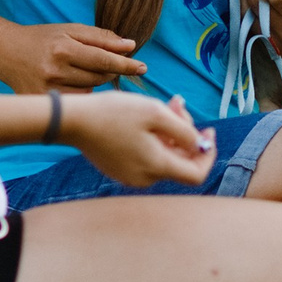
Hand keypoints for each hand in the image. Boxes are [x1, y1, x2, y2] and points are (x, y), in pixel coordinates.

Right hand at [0, 23, 146, 92]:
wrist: (6, 53)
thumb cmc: (43, 39)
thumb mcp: (70, 31)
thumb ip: (101, 37)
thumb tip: (130, 46)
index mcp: (63, 50)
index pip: (103, 60)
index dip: (126, 64)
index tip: (142, 67)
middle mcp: (55, 72)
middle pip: (99, 78)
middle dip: (111, 71)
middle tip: (111, 64)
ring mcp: (48, 91)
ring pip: (90, 92)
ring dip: (95, 82)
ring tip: (80, 70)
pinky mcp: (43, 103)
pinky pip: (76, 102)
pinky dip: (81, 93)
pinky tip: (70, 82)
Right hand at [62, 91, 215, 187]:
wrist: (73, 120)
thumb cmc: (114, 113)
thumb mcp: (156, 113)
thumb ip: (184, 131)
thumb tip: (199, 145)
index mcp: (156, 167)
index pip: (196, 174)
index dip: (208, 154)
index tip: (208, 131)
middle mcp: (145, 178)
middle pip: (179, 160)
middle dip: (185, 131)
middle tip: (178, 103)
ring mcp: (130, 176)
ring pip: (163, 155)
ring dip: (170, 131)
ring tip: (165, 104)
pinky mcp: (119, 169)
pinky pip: (146, 156)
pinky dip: (153, 137)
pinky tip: (146, 117)